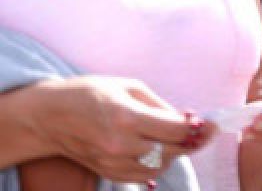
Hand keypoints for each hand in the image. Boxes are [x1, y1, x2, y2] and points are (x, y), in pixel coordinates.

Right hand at [31, 75, 212, 182]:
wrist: (50, 116)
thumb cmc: (90, 93)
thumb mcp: (129, 86)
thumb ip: (160, 106)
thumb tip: (186, 120)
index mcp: (126, 117)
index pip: (175, 131)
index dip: (198, 128)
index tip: (212, 124)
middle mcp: (120, 144)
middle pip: (171, 152)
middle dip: (192, 142)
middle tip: (204, 132)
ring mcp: (112, 162)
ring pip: (160, 167)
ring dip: (175, 154)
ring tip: (177, 139)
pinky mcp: (107, 172)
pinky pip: (143, 175)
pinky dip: (157, 164)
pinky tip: (158, 149)